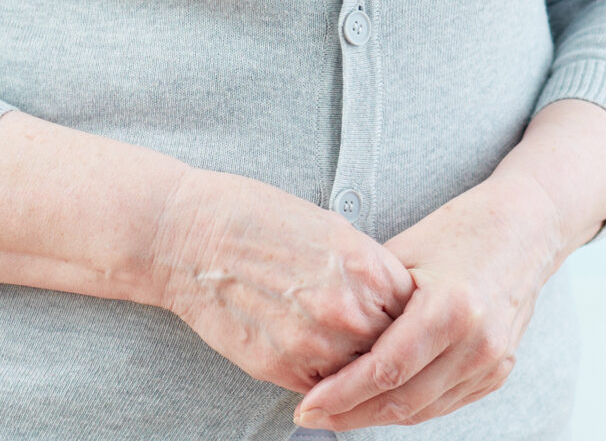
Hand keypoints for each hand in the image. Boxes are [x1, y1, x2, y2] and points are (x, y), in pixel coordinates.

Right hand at [148, 166, 415, 394]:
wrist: (190, 236)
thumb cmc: (258, 219)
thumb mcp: (331, 228)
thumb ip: (367, 268)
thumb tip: (390, 294)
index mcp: (367, 268)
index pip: (414, 309)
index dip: (405, 312)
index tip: (394, 311)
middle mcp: (347, 311)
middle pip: (393, 346)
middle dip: (385, 341)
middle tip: (369, 332)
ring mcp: (314, 344)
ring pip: (359, 374)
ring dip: (354, 364)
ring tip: (336, 342)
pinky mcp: (279, 368)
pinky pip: (321, 386)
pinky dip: (322, 376)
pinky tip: (309, 351)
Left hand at [288, 173, 555, 428]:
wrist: (529, 227)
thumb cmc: (462, 229)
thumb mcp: (405, 253)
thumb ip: (367, 299)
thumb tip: (317, 337)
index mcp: (452, 309)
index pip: (385, 370)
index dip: (341, 394)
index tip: (306, 405)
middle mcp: (477, 343)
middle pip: (402, 401)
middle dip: (351, 414)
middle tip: (311, 415)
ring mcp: (492, 361)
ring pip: (423, 410)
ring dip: (377, 416)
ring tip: (337, 412)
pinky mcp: (498, 371)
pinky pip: (445, 403)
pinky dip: (409, 406)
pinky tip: (379, 400)